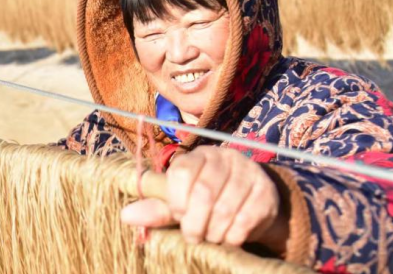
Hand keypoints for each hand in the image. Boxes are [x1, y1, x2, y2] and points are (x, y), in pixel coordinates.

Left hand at [121, 146, 287, 253]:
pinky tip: (229, 236)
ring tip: (210, 237)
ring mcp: (248, 173)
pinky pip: (246, 220)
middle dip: (194, 223)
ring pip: (225, 209)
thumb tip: (125, 216)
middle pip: (204, 193)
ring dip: (213, 232)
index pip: (182, 173)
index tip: (178, 215)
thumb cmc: (208, 201)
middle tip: (193, 236)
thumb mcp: (182, 202)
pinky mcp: (266, 193)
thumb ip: (157, 208)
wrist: (251, 203)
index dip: (176, 201)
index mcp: (199, 156)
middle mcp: (225, 158)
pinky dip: (233, 235)